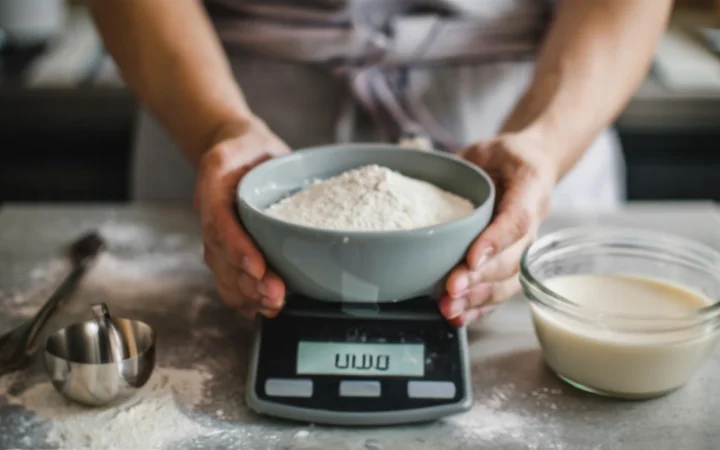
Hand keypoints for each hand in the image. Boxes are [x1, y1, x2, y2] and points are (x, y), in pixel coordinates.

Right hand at [194, 118, 290, 318]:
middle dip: (247, 281)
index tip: (257, 267)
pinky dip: (245, 299)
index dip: (237, 248)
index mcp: (213, 186)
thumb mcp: (250, 138)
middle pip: (220, 257)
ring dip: (247, 294)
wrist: (239, 154)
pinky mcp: (229, 251)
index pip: (219, 223)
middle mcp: (211, 215)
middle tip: (276, 295)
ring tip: (274, 304)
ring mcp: (218, 236)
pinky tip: (263, 308)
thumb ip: (255, 155)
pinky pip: (229, 280)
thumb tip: (257, 179)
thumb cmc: (249, 148)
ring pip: (223, 274)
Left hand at [440, 132, 557, 326]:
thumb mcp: (489, 146)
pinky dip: (480, 308)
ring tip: (450, 308)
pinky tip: (458, 317)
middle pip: (511, 259)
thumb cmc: (505, 156)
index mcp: (531, 189)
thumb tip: (426, 171)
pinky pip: (501, 290)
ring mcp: (524, 247)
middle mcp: (533, 223)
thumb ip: (465, 162)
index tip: (472, 258)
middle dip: (480, 278)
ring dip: (478, 299)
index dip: (495, 242)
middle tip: (451, 288)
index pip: (516, 220)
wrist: (529, 165)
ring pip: (508, 281)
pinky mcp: (512, 262)